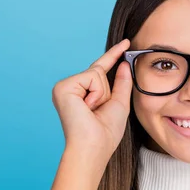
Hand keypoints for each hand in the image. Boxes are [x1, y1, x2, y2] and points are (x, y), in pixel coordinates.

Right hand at [51, 38, 132, 156]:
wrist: (93, 146)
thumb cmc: (106, 132)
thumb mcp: (119, 103)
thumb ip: (121, 83)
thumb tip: (124, 63)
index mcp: (82, 93)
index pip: (100, 70)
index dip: (114, 55)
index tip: (126, 42)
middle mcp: (71, 88)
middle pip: (100, 71)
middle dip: (107, 90)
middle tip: (98, 111)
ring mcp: (65, 87)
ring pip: (97, 73)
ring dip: (102, 93)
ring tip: (93, 110)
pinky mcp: (63, 87)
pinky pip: (91, 77)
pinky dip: (96, 92)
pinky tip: (87, 107)